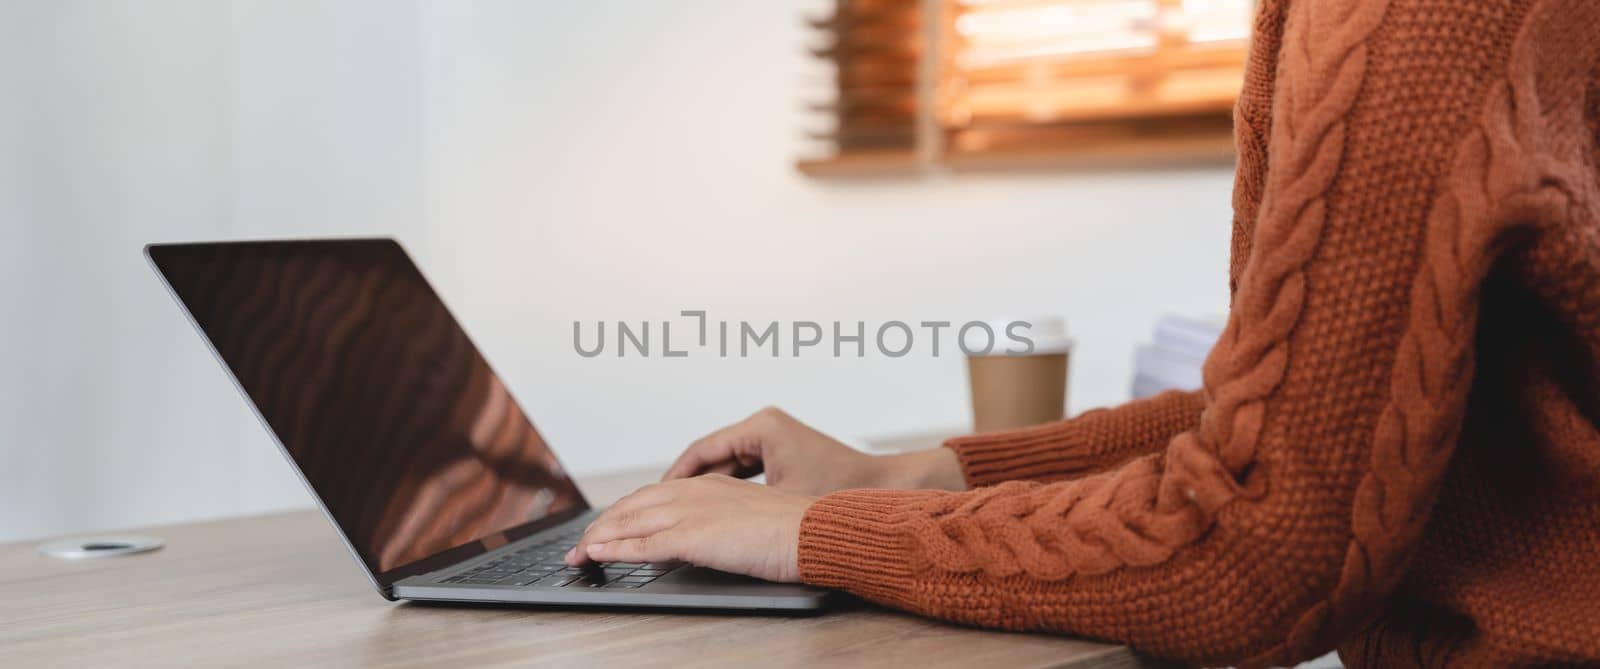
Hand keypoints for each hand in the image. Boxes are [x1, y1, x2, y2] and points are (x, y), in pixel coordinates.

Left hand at [564, 474, 813, 581]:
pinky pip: (643, 544)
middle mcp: (699, 492)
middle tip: (582, 543)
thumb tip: (719, 541)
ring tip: (577, 554)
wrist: (819, 532)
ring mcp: (694, 512)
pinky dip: (613, 550)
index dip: (630, 511)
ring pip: (632, 522)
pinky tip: (595, 556)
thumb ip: (731, 525)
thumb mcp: (758, 521)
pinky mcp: (694, 536)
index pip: (658, 494)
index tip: (611, 526)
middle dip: (605, 524)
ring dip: (599, 538)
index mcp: (715, 486)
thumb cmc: (802, 532)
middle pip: (637, 504)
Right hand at [662, 406, 965, 495]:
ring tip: (682, 513)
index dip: (675, 478)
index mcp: (761, 428)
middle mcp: (767, 426)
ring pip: (727, 465)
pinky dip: (728, 489)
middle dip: (686, 484)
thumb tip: (693, 515)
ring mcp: (777, 439)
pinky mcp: (785, 455)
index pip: (702, 451)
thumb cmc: (840, 495)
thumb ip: (733, 505)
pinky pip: (745, 471)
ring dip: (706, 488)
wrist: (885, 491)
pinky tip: (717, 512)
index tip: (655, 500)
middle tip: (660, 510)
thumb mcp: (778, 503)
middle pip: (711, 456)